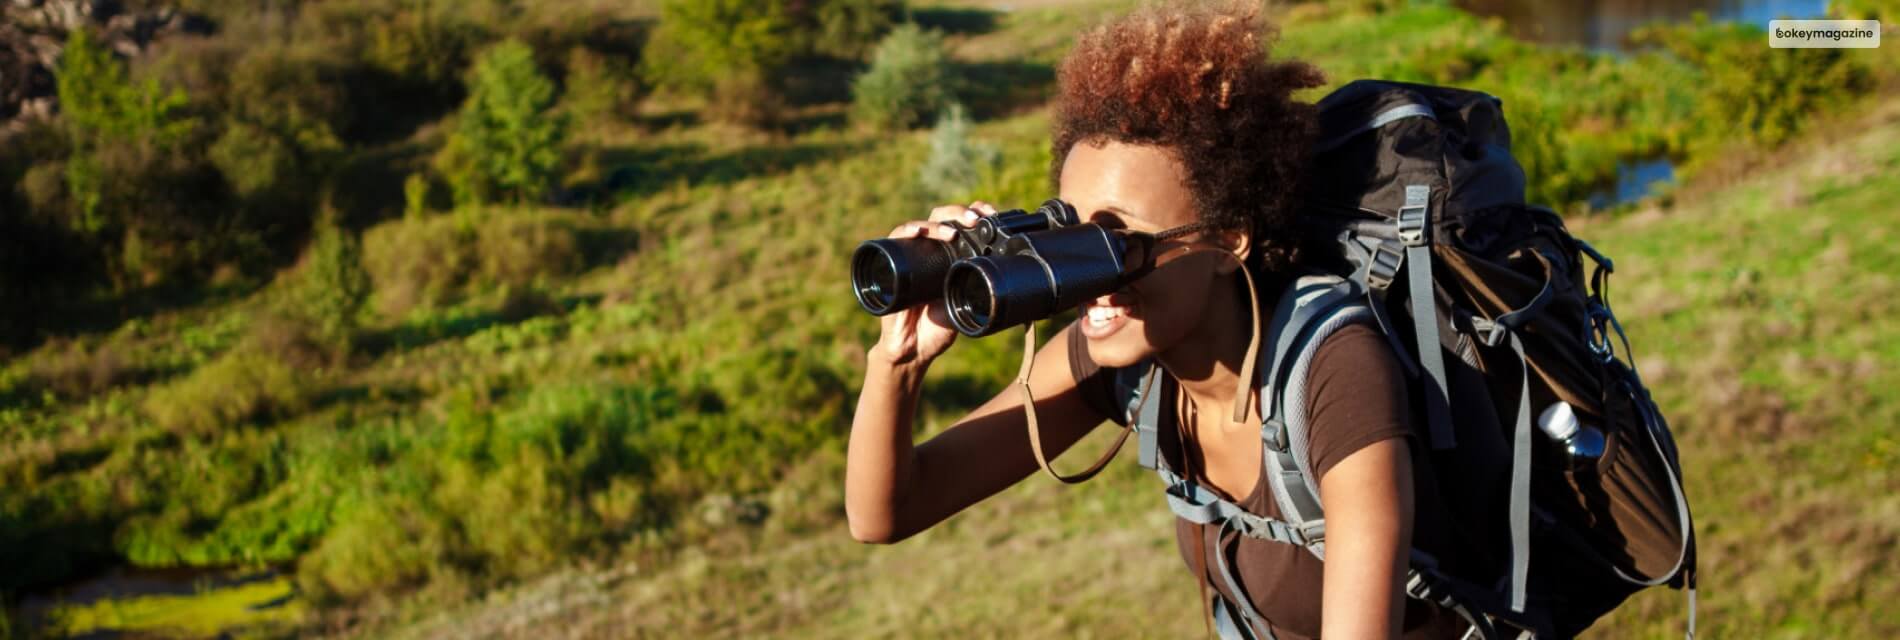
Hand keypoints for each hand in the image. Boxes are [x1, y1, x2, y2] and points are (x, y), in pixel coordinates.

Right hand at [872, 201, 998, 365]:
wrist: (913, 350)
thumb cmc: (937, 329)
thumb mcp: (964, 305)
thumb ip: (976, 290)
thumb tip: (999, 276)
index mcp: (950, 258)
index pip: (962, 225)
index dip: (975, 214)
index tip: (991, 213)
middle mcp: (930, 252)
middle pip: (943, 218)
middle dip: (960, 213)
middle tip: (975, 219)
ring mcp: (911, 255)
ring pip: (922, 225)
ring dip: (938, 223)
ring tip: (952, 231)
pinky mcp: (892, 263)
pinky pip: (896, 239)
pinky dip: (907, 230)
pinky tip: (918, 230)